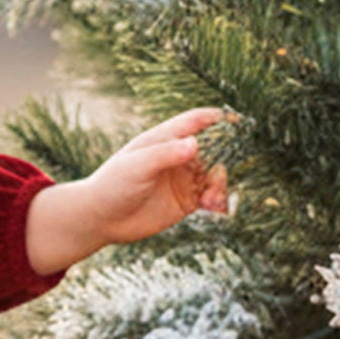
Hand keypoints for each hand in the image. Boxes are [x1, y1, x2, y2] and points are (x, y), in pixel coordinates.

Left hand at [25, 107, 229, 274]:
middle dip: (227, 157)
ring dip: (221, 184)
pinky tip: (213, 208)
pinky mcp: (187, 201)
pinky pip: (212, 197)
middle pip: (216, 148)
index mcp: (165, 138)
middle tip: (224, 173)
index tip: (240, 122)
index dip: (220, 119)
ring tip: (211, 199)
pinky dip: (218, 201)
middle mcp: (178, 155)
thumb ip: (165, 154)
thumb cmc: (112, 185)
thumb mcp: (137, 166)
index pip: (198, 120)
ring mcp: (184, 178)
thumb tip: (195, 143)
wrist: (99, 219)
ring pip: (217, 174)